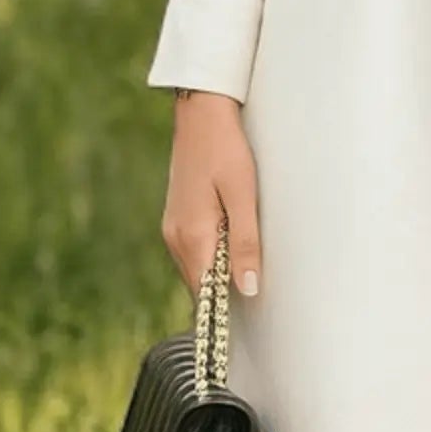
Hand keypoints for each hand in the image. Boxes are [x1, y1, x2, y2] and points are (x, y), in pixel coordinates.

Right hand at [163, 90, 261, 297]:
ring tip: (247, 254)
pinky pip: (195, 251)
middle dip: (225, 292)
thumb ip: (245, 244)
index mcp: (192, 237)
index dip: (225, 309)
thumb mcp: (243, 196)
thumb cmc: (226, 151)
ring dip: (220, 271)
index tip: (251, 316)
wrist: (201, 115)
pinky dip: (213, 254)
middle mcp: (175, 238)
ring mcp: (172, 229)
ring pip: (198, 268)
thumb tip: (247, 289)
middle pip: (201, 284)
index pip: (205, 294)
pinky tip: (232, 236)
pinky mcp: (177, 218)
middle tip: (258, 287)